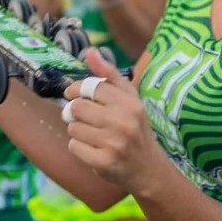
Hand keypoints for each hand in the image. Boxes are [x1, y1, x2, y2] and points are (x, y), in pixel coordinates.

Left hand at [62, 49, 161, 190]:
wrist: (148, 169)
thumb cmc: (135, 129)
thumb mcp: (130, 99)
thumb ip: (109, 75)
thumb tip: (90, 52)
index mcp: (130, 103)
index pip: (92, 88)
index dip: (77, 90)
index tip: (73, 94)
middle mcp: (123, 121)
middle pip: (78, 107)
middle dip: (75, 112)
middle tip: (82, 117)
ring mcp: (113, 143)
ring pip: (73, 127)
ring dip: (77, 130)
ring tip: (92, 135)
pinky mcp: (103, 162)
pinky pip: (74, 146)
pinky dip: (78, 147)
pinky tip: (92, 149)